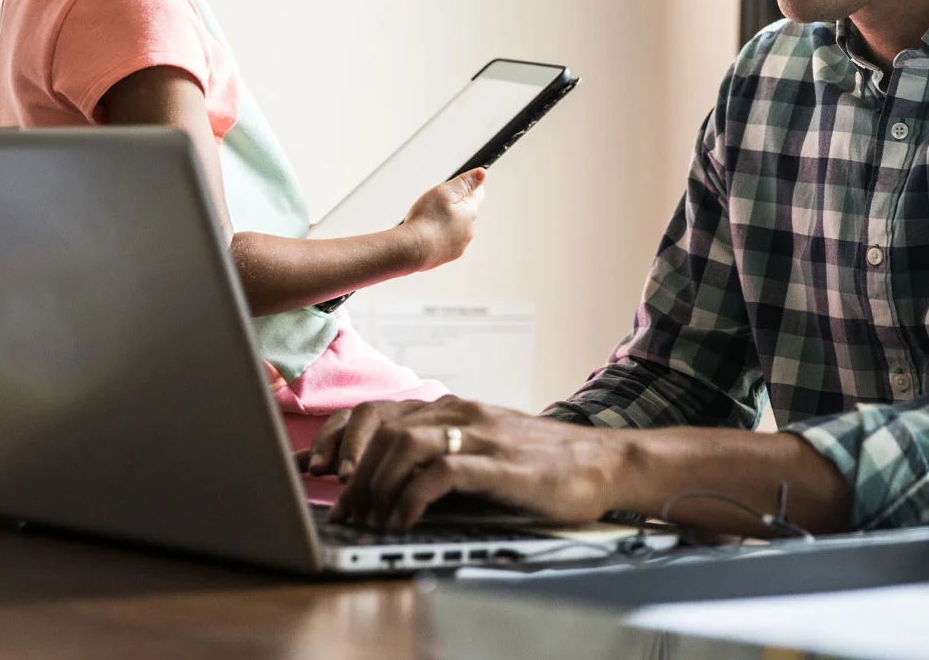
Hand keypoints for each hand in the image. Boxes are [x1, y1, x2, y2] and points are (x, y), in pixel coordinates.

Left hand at [295, 397, 624, 532]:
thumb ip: (443, 455)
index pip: (378, 409)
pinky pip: (440, 472)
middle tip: (345, 512)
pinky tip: (403, 521)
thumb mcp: (485, 450)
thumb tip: (387, 487)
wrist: (606, 463)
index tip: (321, 472)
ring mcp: (483, 436)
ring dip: (377, 486)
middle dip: (353, 473)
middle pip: (383, 427)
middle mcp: (463, 413)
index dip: (340, 438)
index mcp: (455, 408)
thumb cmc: (545, 464)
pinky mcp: (502, 464)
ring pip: (404, 444)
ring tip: (372, 519)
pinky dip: (410, 497)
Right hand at [400, 169, 484, 271]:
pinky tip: (425, 234)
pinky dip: (438, 236)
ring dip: (445, 222)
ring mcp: (460, 244)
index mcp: (471, 212)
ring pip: (456, 227)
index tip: (453, 187)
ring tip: (427, 221)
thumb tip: (483, 173)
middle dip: (453, 205)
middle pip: (466, 211)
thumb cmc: (427, 219)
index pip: (478, 193)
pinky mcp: (448, 255)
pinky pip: (446, 241)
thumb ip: (464, 182)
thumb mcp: (445, 192)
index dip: (466, 186)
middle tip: (434, 205)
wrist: (412, 250)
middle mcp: (470, 229)